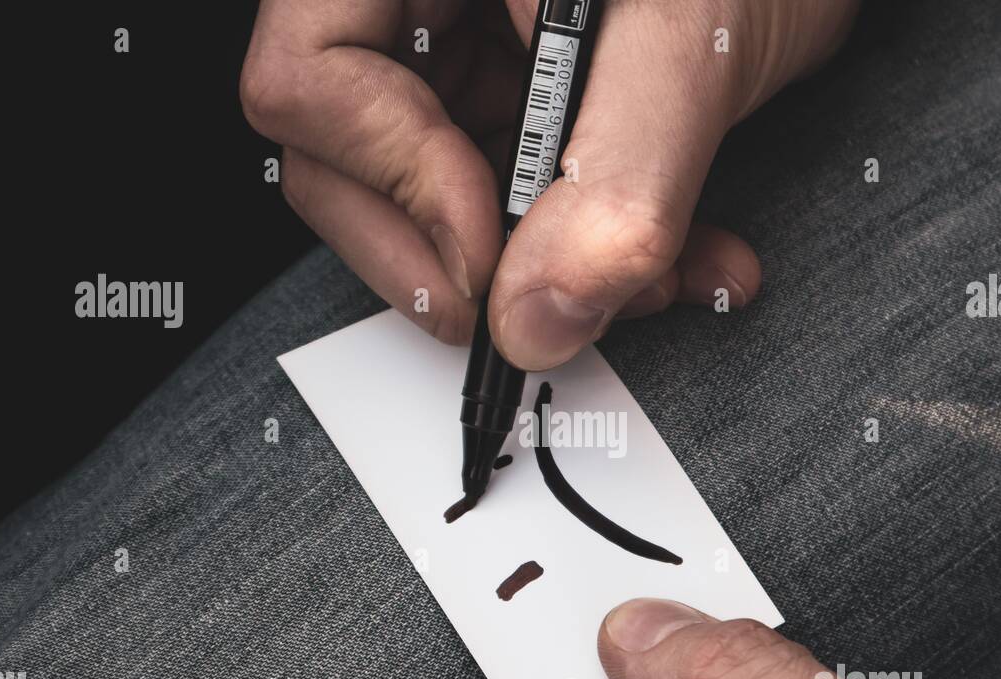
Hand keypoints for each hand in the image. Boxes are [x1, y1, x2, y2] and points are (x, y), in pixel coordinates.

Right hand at [241, 0, 858, 366]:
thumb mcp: (690, 41)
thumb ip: (615, 183)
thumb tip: (535, 316)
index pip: (310, 76)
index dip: (392, 185)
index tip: (487, 258)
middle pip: (346, 154)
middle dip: (461, 258)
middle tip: (539, 311)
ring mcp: (466, 43)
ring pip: (439, 199)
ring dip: (550, 271)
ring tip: (654, 280)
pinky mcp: (520, 91)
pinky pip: (517, 200)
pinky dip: (595, 251)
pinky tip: (675, 261)